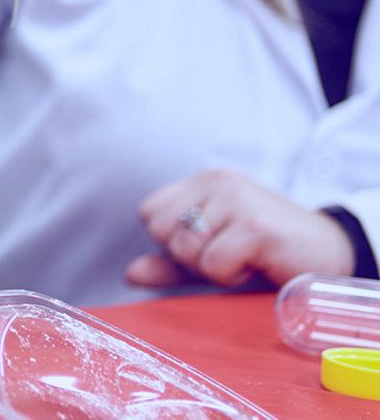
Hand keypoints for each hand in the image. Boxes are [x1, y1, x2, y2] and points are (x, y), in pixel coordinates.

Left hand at [126, 168, 353, 287]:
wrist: (329, 255)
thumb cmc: (265, 254)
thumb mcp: (210, 257)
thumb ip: (169, 263)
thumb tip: (128, 274)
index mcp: (203, 181)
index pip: (149, 212)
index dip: (169, 241)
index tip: (206, 246)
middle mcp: (217, 182)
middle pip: (160, 230)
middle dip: (186, 255)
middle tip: (226, 255)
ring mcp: (237, 200)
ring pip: (184, 248)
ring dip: (211, 268)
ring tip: (243, 259)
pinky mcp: (255, 226)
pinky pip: (213, 264)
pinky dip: (231, 276)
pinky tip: (256, 265)